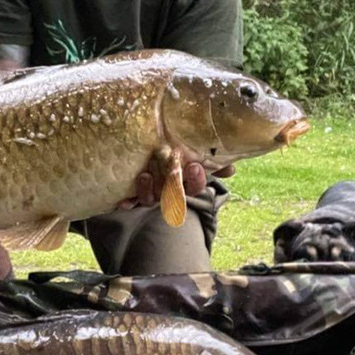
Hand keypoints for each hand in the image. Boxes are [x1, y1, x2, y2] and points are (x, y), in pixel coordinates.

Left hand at [117, 156, 234, 209]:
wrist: (151, 152)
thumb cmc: (180, 154)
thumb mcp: (197, 153)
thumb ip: (214, 159)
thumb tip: (230, 169)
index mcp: (186, 182)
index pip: (194, 187)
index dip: (196, 180)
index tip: (194, 166)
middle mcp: (168, 191)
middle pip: (172, 195)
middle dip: (173, 186)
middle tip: (171, 171)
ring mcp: (151, 193)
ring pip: (151, 199)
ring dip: (148, 190)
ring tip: (145, 176)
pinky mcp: (133, 193)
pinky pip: (131, 202)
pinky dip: (128, 202)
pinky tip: (124, 202)